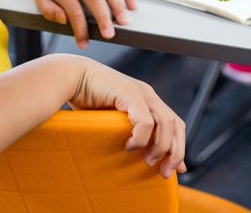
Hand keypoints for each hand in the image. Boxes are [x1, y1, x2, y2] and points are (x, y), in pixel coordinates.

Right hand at [70, 58, 186, 178]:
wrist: (71, 77)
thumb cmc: (87, 100)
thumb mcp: (114, 121)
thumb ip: (128, 132)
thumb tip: (136, 156)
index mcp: (147, 100)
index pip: (175, 124)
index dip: (179, 147)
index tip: (177, 170)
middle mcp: (148, 95)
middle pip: (176, 124)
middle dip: (176, 151)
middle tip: (164, 173)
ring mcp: (140, 92)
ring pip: (166, 123)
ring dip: (161, 146)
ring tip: (148, 161)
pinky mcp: (129, 92)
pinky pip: (145, 120)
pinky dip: (142, 138)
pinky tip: (130, 146)